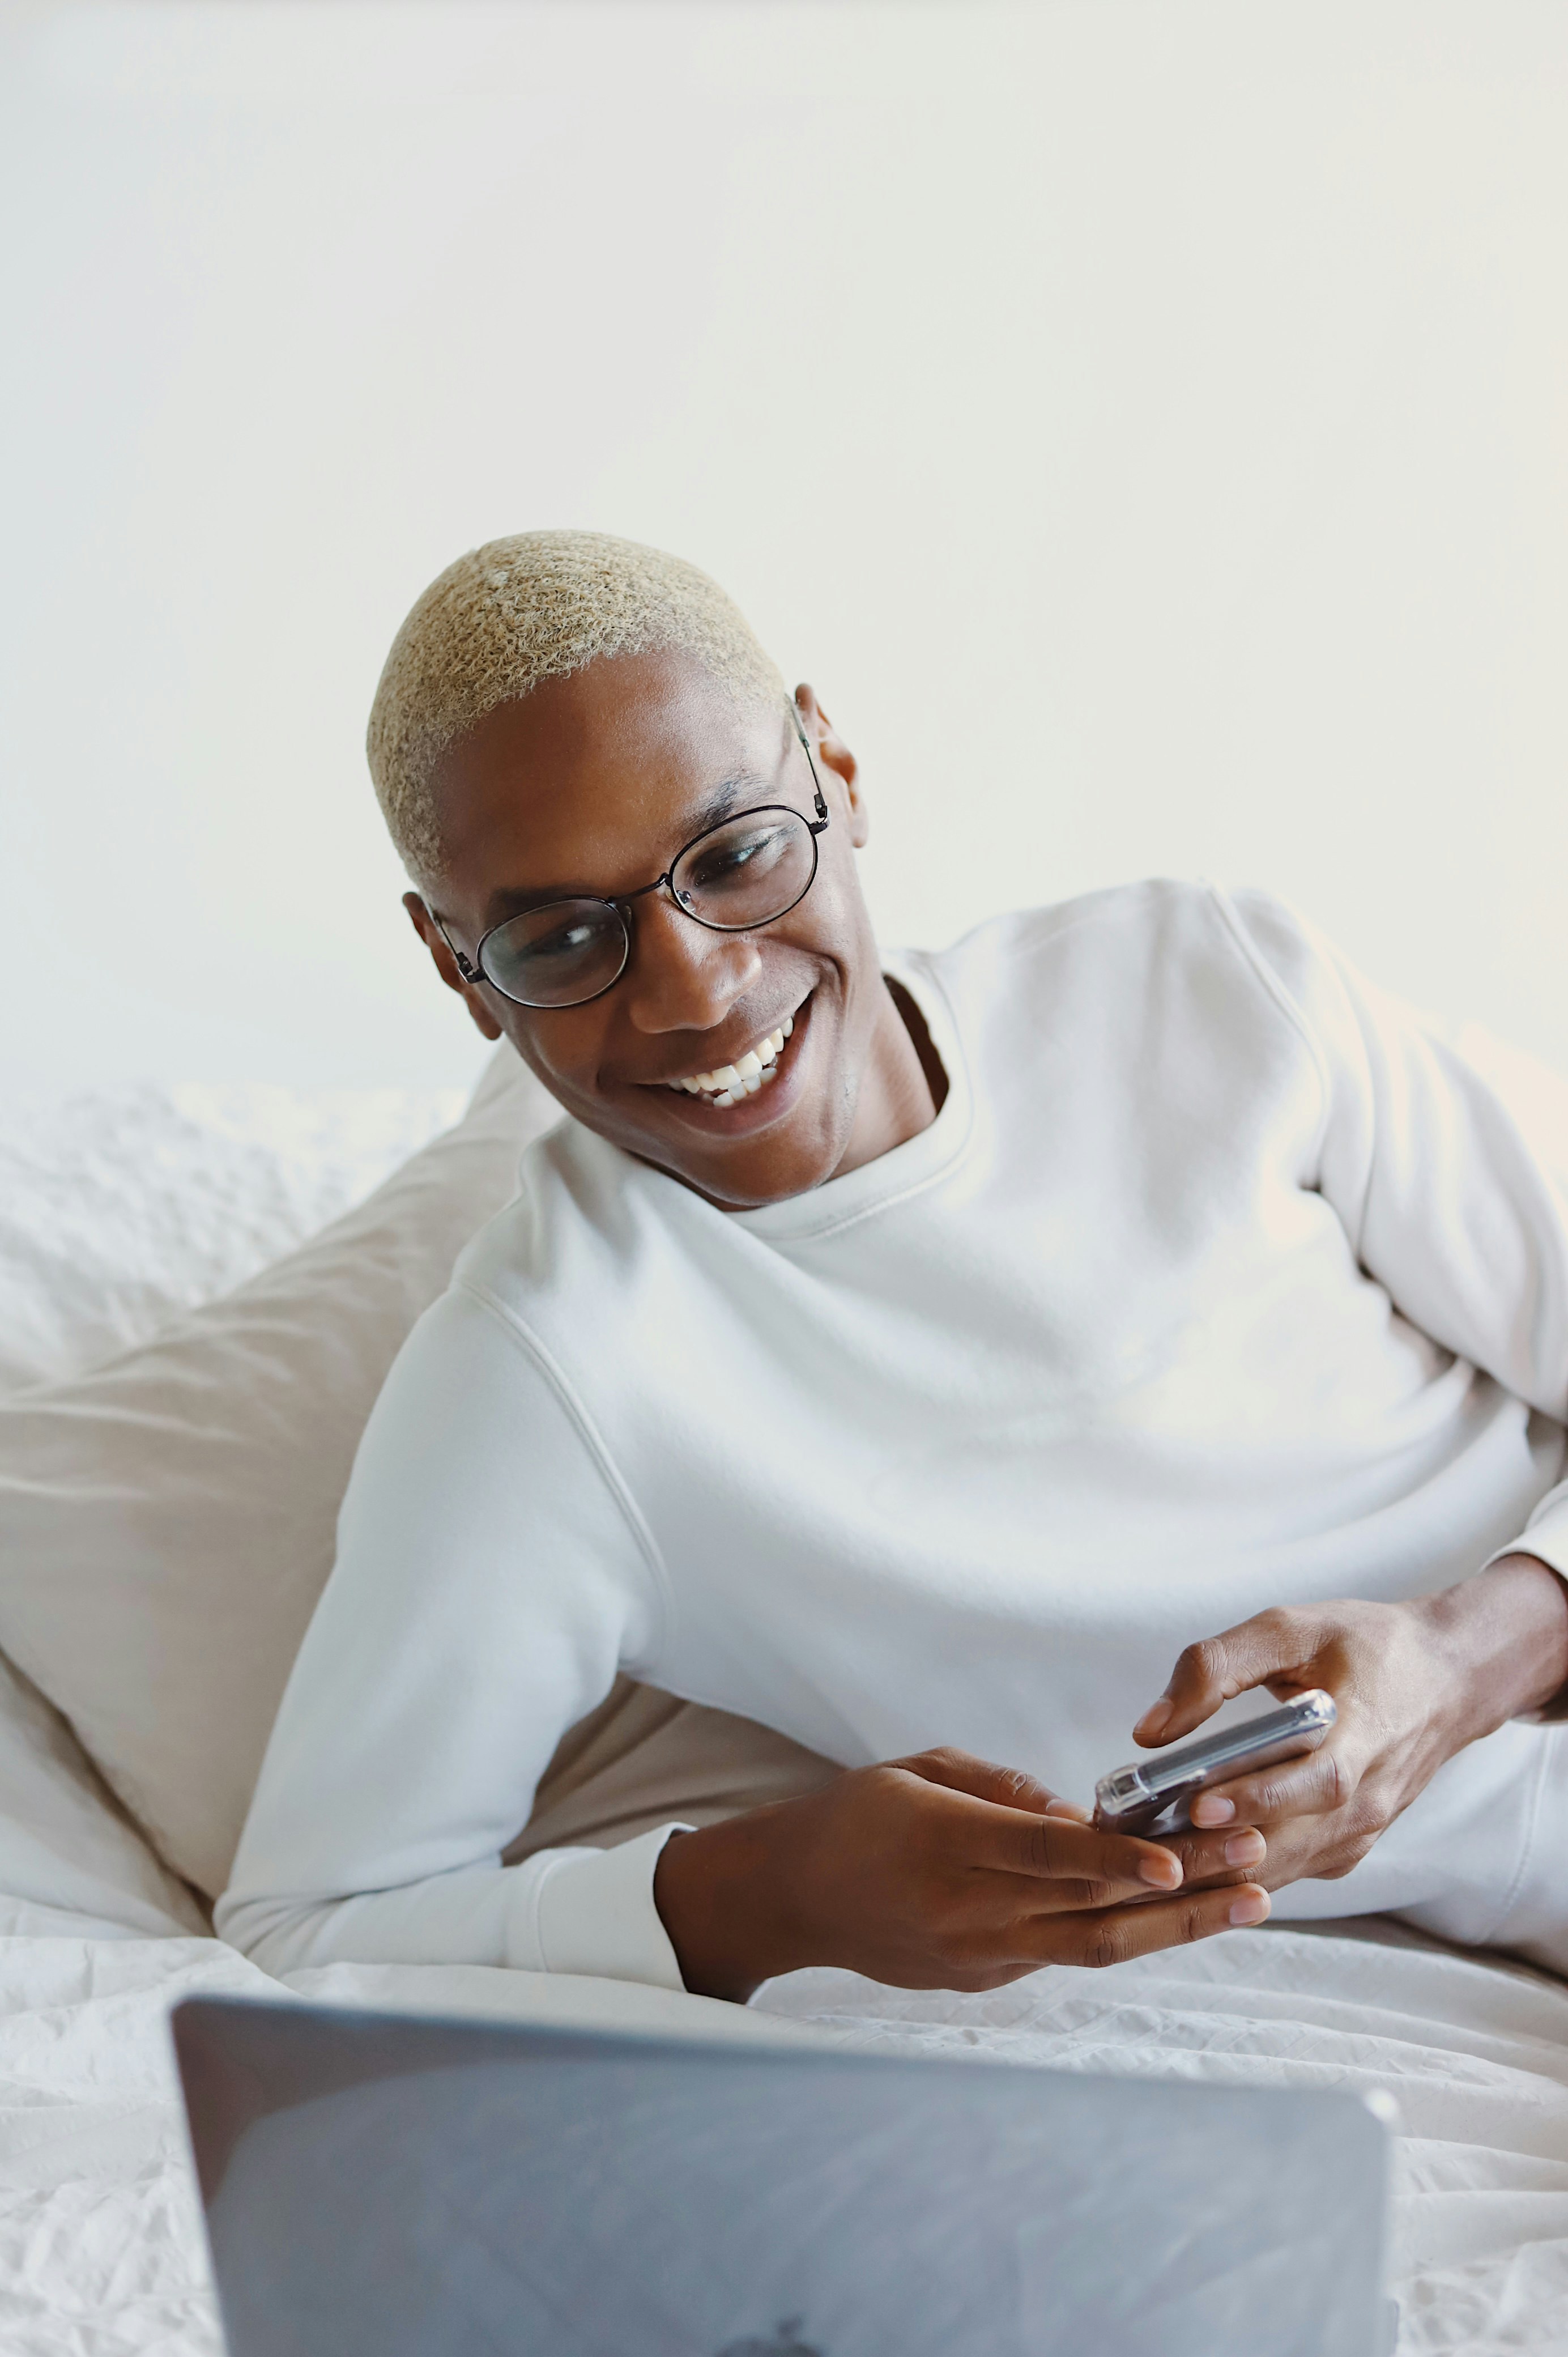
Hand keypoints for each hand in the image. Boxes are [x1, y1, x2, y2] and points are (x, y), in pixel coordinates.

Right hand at [653, 1746, 1269, 2001]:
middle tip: (1257, 1863)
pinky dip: (1128, 1928)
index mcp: (946, 1846)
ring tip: (1251, 1900)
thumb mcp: (918, 1770)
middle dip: (1185, 1888)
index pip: (1046, 1856)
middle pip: (1093, 1911)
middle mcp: (970, 1912)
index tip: (1177, 1854)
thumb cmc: (854, 1817)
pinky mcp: (987, 1980)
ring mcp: (982, 1957)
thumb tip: (1077, 1811)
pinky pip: (1067, 1951)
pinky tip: (1181, 1907)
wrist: (792, 1900)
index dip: (1114, 1858)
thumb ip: (999, 1788)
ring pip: (1096, 1947)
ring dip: (1179, 1925)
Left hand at [1133, 1554, 1567, 1888]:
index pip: (1315, 1783)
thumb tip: (1151, 1730)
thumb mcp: (1291, 1629)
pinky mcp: (1346, 1847)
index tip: (1199, 1804)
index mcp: (1365, 1737)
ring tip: (1149, 1860)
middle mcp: (1368, 1800)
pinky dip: (1236, 1871)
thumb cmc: (1366, 1647)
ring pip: (1282, 1870)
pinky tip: (1182, 1859)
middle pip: (1290, 1842)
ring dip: (1218, 1871)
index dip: (1257, 1798)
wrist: (1448, 1679)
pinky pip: (1288, 1871)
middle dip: (1216, 1850)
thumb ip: (1218, 1667)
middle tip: (1146, 1848)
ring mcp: (1360, 1833)